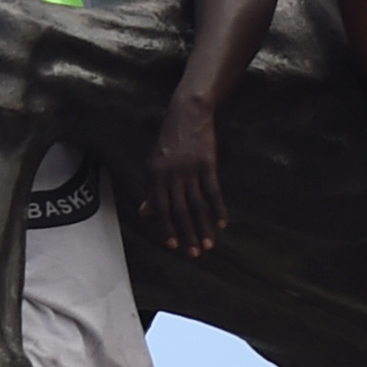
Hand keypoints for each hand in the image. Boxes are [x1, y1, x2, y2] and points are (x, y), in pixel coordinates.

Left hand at [143, 94, 227, 255]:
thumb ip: (151, 189)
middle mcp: (172, 175)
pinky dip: (218, 208)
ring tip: (208, 244)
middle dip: (187, 234)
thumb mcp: (154, 162)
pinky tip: (221, 223)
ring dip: (203, 227)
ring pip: (196, 205)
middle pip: (179, 211)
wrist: (187, 113)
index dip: (166, 229)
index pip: (161, 209)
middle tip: (194, 253)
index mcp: (156, 176)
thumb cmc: (169, 140)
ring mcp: (190, 170)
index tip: (174, 246)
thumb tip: (145, 212)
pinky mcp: (207, 164)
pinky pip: (213, 191)